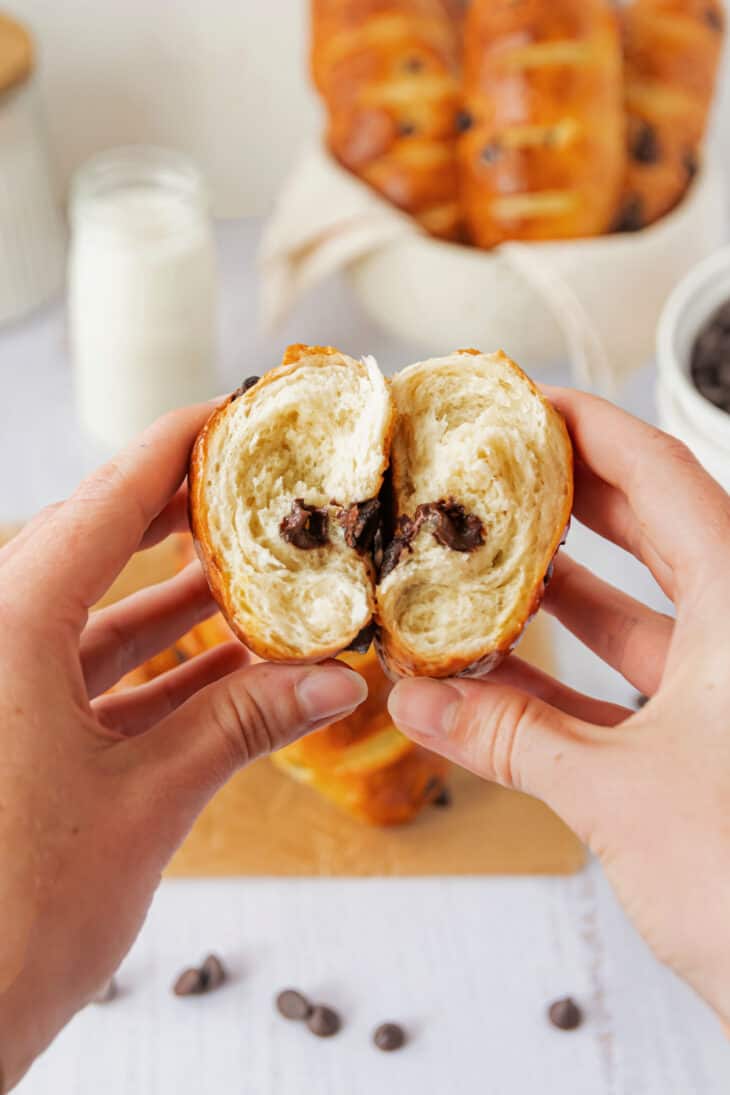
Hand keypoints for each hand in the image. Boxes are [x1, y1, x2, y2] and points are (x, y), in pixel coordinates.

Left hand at [0, 404, 366, 1090]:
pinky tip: (237, 662)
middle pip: (94, 543)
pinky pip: (90, 674)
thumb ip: (243, 726)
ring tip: (263, 572)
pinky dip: (161, 666)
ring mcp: (4, 685)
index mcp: (9, 630)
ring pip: (96, 612)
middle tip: (259, 488)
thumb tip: (340, 679)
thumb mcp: (146, 805)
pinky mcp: (15, 732)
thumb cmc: (11, 921)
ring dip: (180, 597)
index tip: (235, 414)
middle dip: (182, 514)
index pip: (103, 502)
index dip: (174, 448)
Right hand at [388, 389, 729, 1028]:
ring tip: (480, 562)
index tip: (519, 403)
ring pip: (642, 611)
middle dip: (562, 497)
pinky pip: (639, 685)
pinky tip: (505, 674)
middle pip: (652, 526)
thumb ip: (510, 737)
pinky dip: (574, 677)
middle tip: (486, 474)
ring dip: (560, 592)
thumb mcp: (618, 794)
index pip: (660, 472)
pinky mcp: (719, 746)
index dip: (586, 425)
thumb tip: (418, 698)